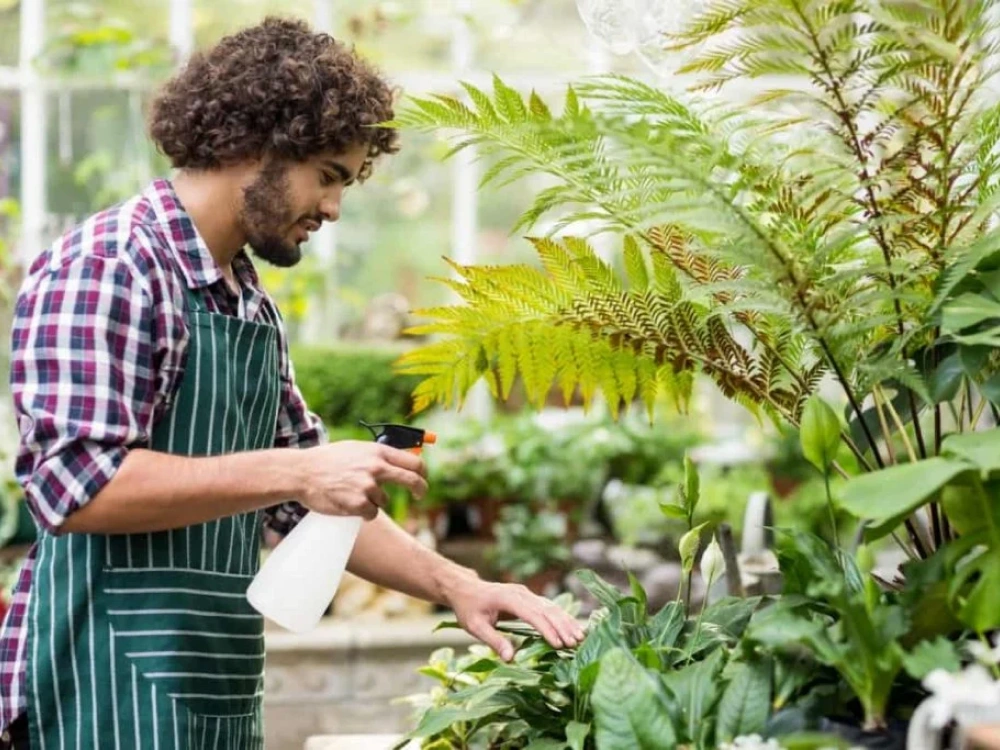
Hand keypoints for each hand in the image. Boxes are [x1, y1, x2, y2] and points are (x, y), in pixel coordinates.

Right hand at [295, 441, 427, 519]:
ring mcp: (368, 486)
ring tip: (351, 492)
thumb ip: (378, 456)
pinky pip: (371, 513)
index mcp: (378, 452)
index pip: (413, 462)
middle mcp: (376, 467)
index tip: (422, 479)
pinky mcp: (359, 504)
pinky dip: (362, 512)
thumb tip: (403, 462)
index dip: (422, 472)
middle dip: (420, 490)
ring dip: (372, 501)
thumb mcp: (357, 449)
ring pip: (383, 501)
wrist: (303, 472)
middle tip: (419, 495)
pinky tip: (347, 502)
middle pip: (412, 481)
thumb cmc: (328, 460)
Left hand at [448, 578, 585, 660]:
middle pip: (547, 609)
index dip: (547, 629)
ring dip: (566, 621)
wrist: (466, 588)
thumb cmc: (468, 608)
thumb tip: (511, 659)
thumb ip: (494, 640)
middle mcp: (521, 593)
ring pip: (551, 606)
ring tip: (580, 637)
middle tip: (576, 643)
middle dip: (562, 626)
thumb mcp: (475, 626)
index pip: (532, 614)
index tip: (558, 644)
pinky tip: (573, 627)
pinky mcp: (529, 597)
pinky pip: (548, 607)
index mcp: (508, 598)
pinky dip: (562, 617)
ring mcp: (526, 593)